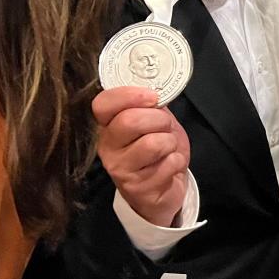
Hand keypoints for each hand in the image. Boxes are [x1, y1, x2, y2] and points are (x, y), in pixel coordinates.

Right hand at [93, 86, 191, 227]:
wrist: (163, 190)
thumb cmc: (157, 151)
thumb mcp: (152, 123)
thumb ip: (149, 106)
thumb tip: (155, 89)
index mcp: (108, 126)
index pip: (102, 104)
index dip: (128, 95)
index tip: (152, 96)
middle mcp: (108, 148)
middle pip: (130, 121)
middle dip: (159, 119)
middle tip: (166, 126)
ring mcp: (121, 170)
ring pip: (152, 143)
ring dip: (170, 142)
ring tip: (168, 148)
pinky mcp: (139, 188)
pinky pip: (168, 163)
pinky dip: (177, 161)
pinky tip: (169, 166)